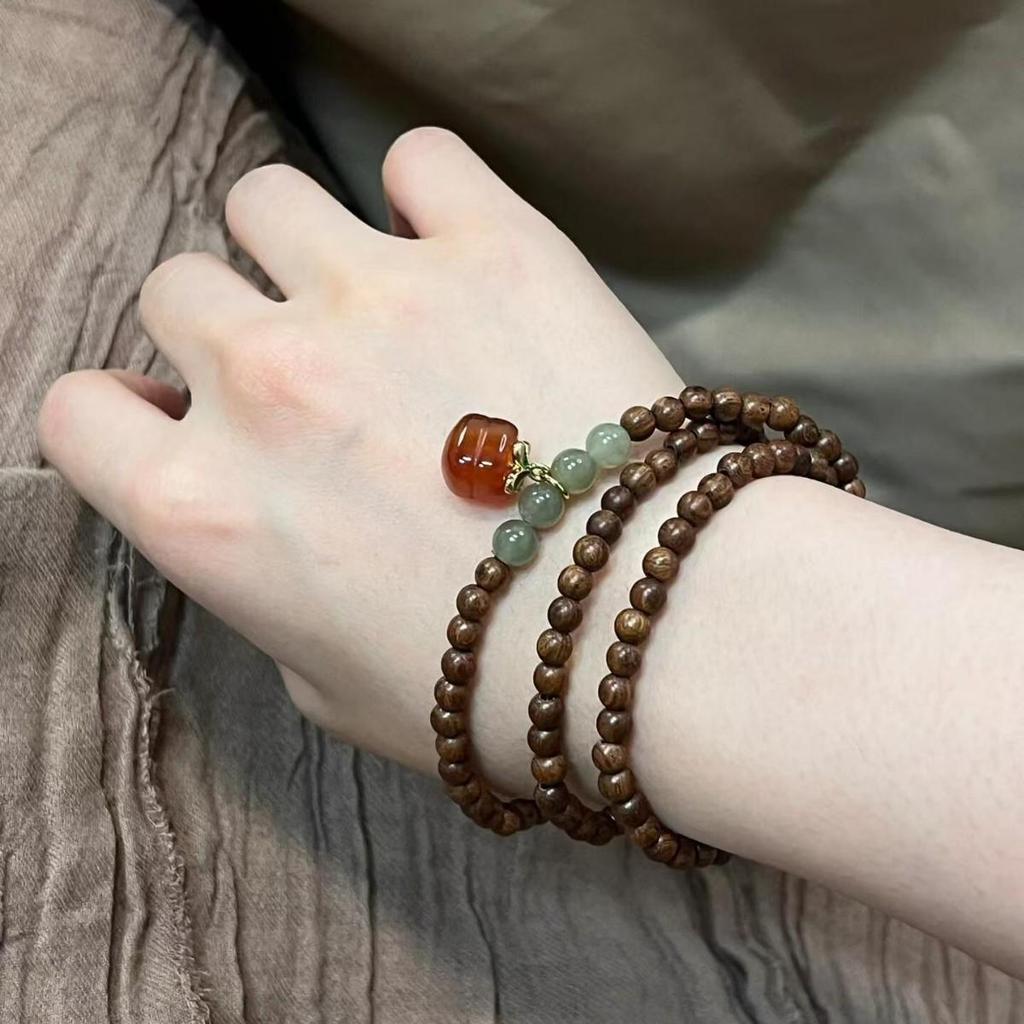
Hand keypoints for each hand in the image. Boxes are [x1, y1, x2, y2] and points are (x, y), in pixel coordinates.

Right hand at [37, 128, 683, 764]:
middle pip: (178, 290)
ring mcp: (376, 300)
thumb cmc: (496, 698)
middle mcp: (267, 386)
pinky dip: (429, 197)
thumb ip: (266, 594)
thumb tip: (268, 529)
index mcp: (206, 510)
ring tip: (377, 301)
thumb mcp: (328, 687)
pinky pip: (419, 159)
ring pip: (267, 200)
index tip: (184, 424)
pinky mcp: (493, 247)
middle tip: (312, 377)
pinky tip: (461, 251)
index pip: (80, 414)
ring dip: (302, 247)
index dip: (128, 418)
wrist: (665, 641)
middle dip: (228, 330)